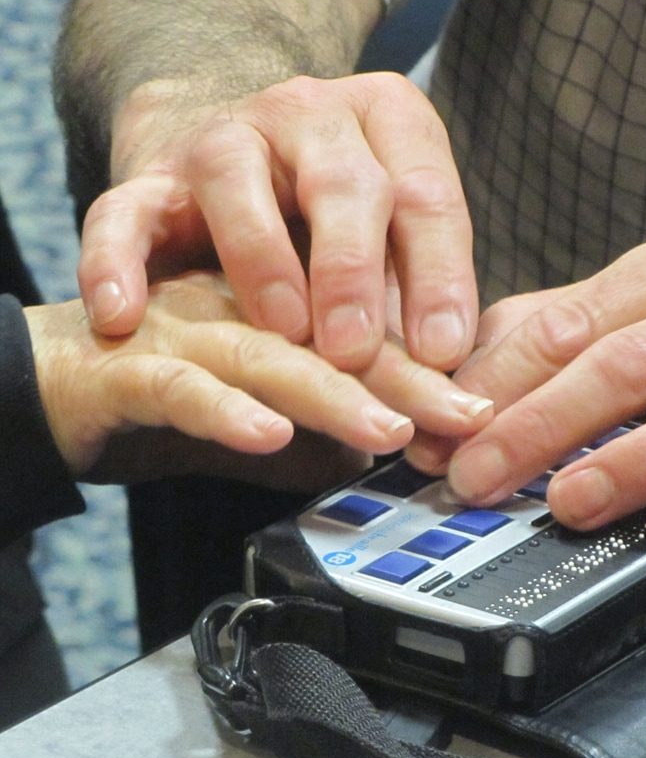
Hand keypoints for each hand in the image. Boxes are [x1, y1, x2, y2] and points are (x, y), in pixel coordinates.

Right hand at [25, 271, 492, 484]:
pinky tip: (270, 433)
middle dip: (401, 375)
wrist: (52, 371)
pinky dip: (223, 410)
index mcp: (276, 308)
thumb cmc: (163, 382)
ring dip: (329, 391)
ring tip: (389, 428)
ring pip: (265, 350)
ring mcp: (183, 325)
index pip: (363, 334)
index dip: (425, 370)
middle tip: (464, 415)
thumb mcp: (257, 410)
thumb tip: (378, 454)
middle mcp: (238, 303)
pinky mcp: (126, 361)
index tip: (481, 411)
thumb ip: (312, 431)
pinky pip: (177, 382)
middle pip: (326, 331)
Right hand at [78, 73, 477, 372]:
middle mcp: (308, 114)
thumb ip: (418, 292)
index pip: (424, 193)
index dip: (438, 275)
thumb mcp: (390, 243)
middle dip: (353, 269)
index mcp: (386, 122)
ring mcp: (224, 137)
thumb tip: (452, 377)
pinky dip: (115, 259)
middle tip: (357, 350)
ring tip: (282, 331)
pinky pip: (122, 209)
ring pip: (234, 180)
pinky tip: (120, 314)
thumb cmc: (334, 224)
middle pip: (342, 181)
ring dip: (261, 259)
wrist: (240, 165)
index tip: (442, 353)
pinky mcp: (151, 176)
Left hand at [407, 229, 645, 613]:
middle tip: (477, 480)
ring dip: (638, 464)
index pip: (569, 324)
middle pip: (629, 364)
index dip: (498, 384)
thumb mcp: (641, 304)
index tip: (445, 437)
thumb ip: (550, 329)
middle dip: (541, 425)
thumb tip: (457, 384)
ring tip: (569, 507)